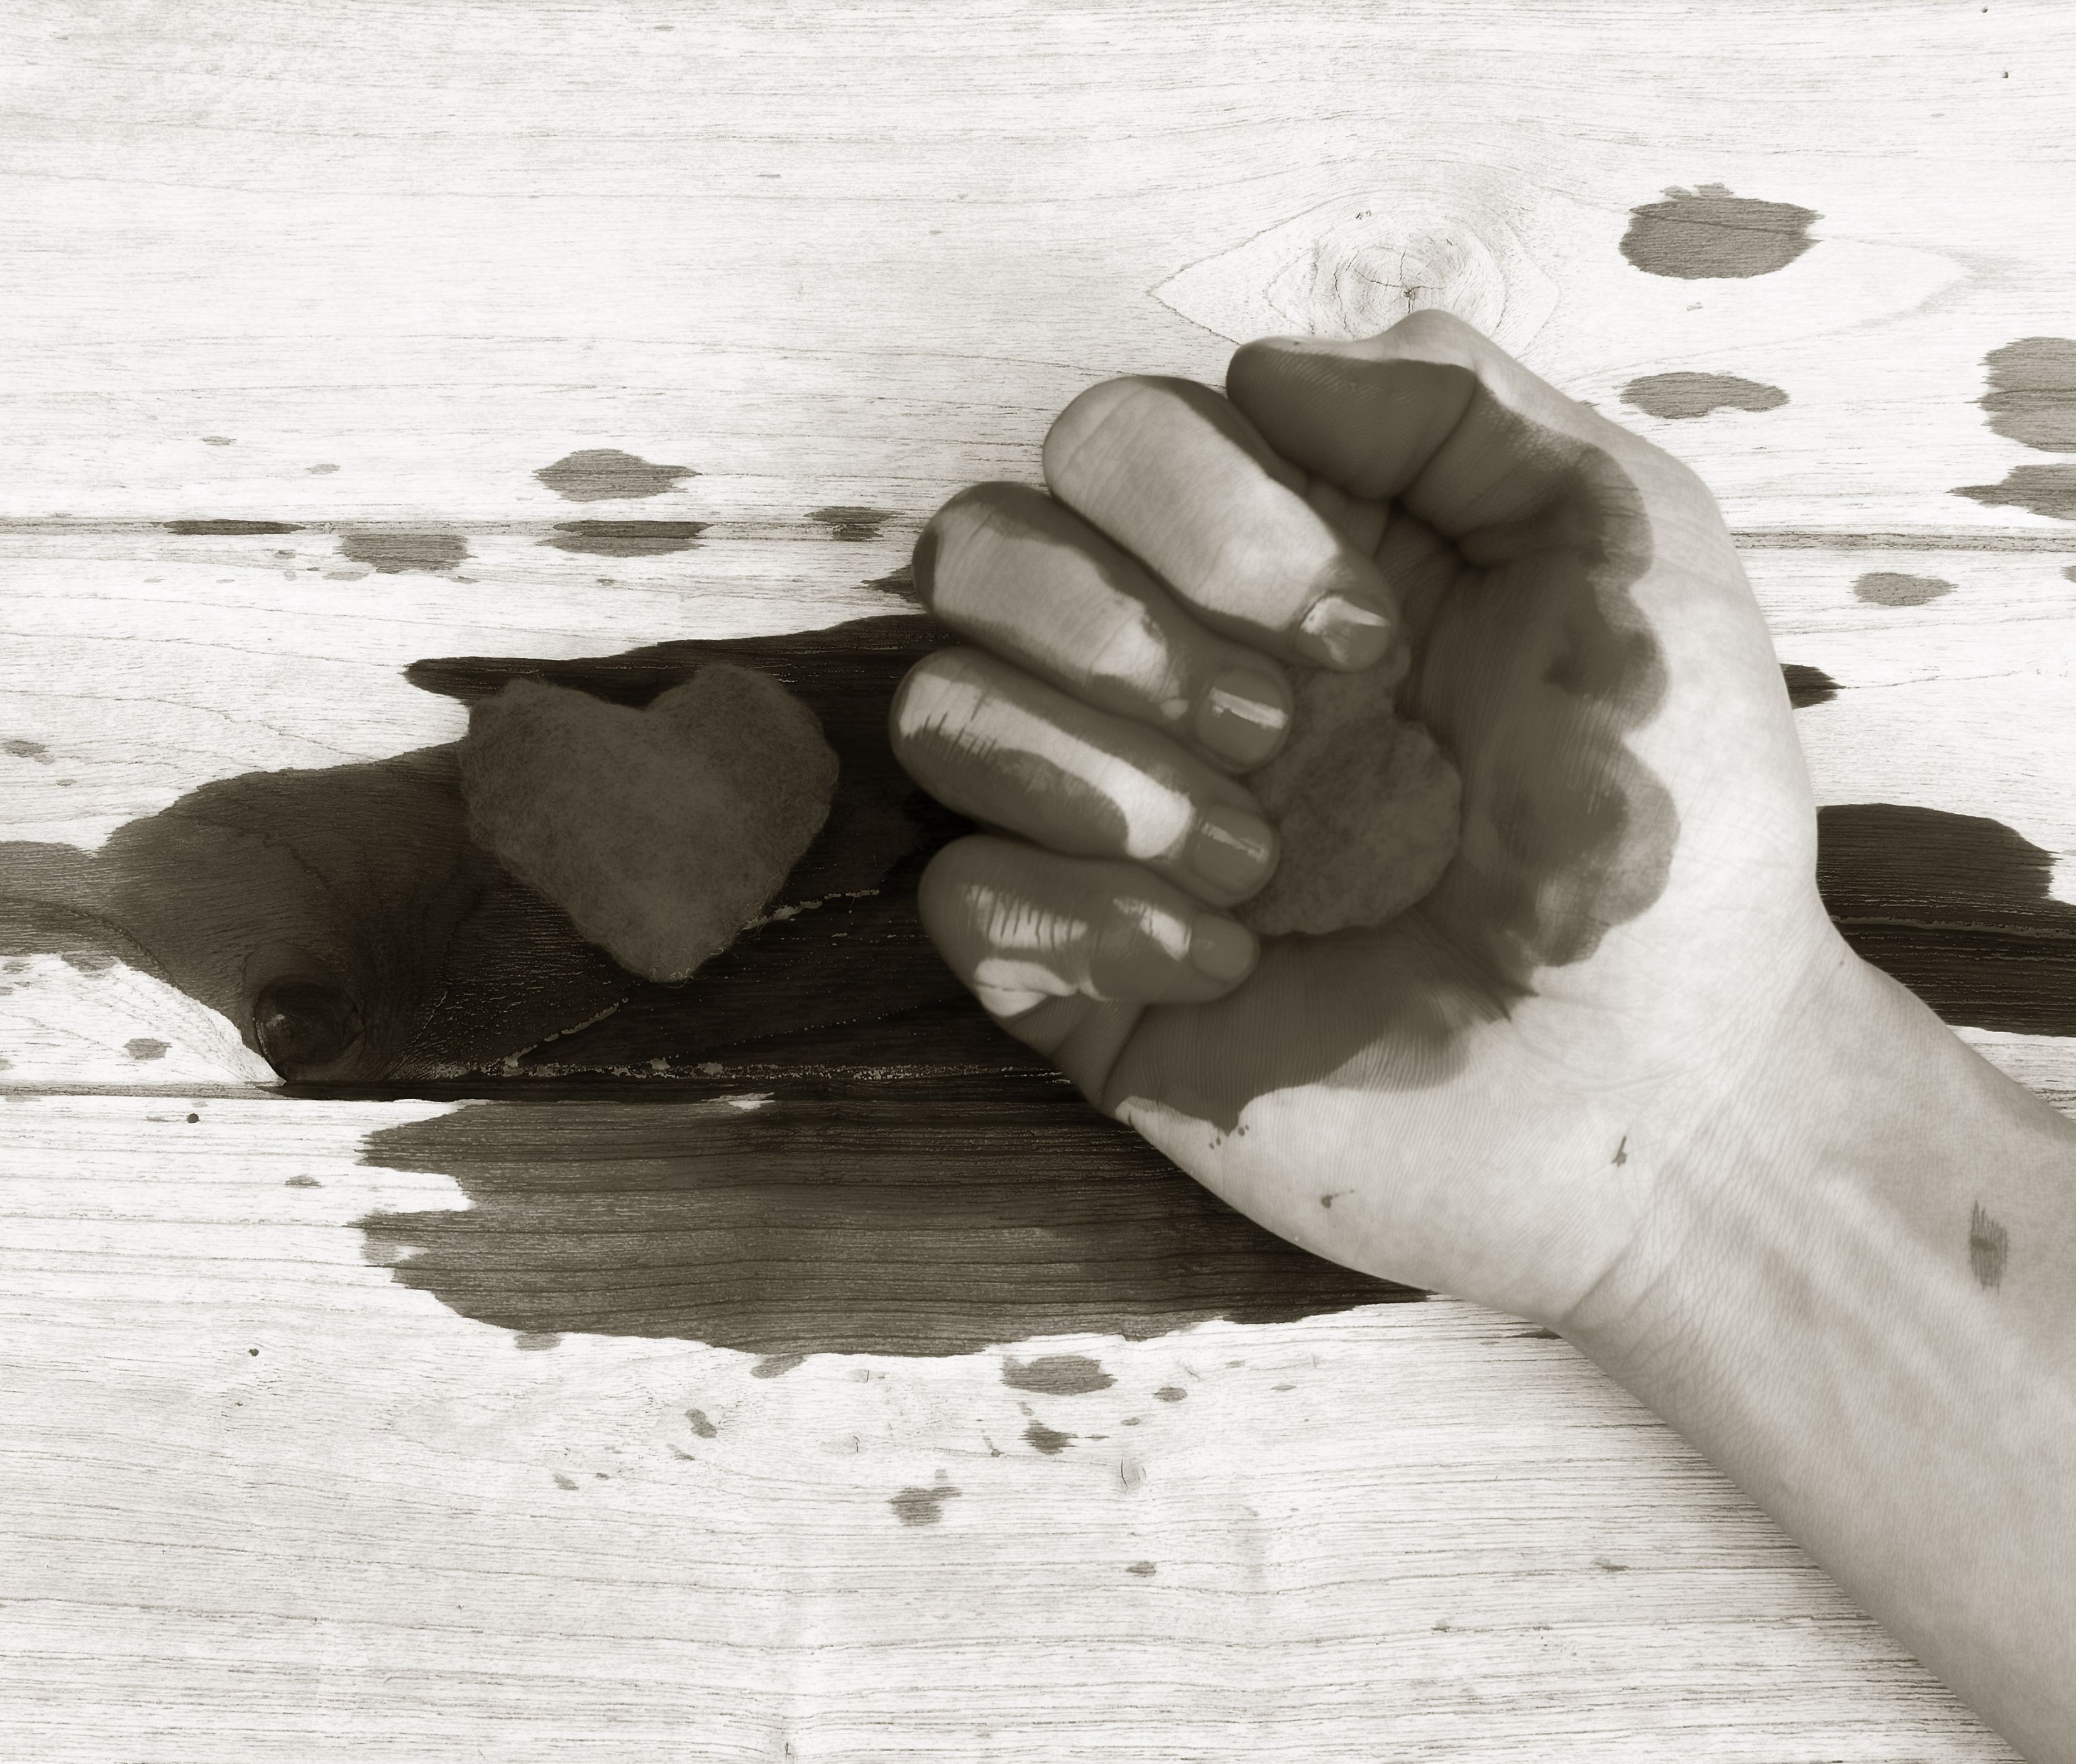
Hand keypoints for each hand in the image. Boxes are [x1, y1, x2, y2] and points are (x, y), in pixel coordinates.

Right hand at [890, 309, 1844, 1326]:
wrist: (1668, 1084)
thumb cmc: (1667, 817)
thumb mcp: (1622, 540)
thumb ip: (1453, 399)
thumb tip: (1256, 369)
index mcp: (1280, 555)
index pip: (1109, 438)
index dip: (1196, 507)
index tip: (1362, 630)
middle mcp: (1172, 672)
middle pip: (977, 547)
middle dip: (1122, 631)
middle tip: (1286, 730)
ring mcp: (1114, 825)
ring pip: (941, 712)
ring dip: (1101, 780)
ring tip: (1258, 865)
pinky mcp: (1079, 974)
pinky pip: (960, 896)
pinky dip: (1081, 918)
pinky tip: (1224, 965)